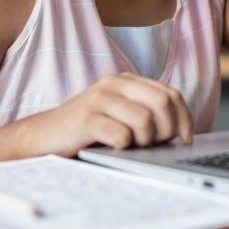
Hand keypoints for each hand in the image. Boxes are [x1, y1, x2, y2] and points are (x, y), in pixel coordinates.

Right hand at [27, 73, 193, 156]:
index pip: (172, 95)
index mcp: (128, 81)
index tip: (185, 140)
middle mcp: (115, 84)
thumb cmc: (88, 131)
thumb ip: (147, 114)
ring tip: (130, 147)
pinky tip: (112, 148)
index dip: (184, 119)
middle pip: (164, 104)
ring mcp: (100, 99)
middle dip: (166, 131)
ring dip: (145, 142)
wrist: (44, 136)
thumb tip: (181, 132)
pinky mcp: (86, 118)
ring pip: (146, 121)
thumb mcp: (120, 115)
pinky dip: (123, 148)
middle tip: (154, 145)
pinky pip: (122, 136)